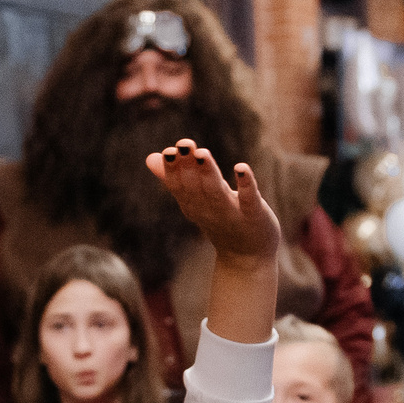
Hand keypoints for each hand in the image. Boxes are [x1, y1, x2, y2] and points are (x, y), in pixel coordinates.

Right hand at [145, 140, 282, 260]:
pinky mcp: (253, 215)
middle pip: (195, 187)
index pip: (178, 186)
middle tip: (184, 144)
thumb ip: (175, 180)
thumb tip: (150, 158)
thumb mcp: (194, 202)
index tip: (168, 151)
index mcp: (192, 205)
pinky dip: (246, 184)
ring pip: (217, 191)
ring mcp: (231, 213)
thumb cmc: (220, 222)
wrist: (247, 258)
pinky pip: (249, 199)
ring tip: (202, 153)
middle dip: (188, 166)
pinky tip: (242, 167)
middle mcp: (208, 209)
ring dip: (209, 173)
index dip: (173, 170)